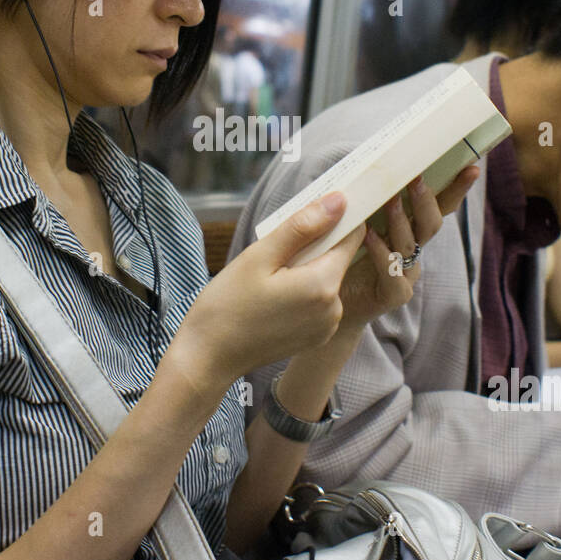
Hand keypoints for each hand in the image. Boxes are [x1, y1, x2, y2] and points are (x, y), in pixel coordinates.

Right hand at [171, 193, 364, 391]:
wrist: (209, 358)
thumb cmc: (227, 306)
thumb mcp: (260, 257)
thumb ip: (302, 227)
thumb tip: (339, 201)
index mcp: (323, 285)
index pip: (351, 237)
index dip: (336, 218)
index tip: (312, 211)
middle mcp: (335, 308)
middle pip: (337, 258)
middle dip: (314, 244)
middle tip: (275, 246)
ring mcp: (327, 326)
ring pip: (327, 278)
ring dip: (307, 267)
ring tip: (269, 275)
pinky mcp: (317, 336)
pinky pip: (319, 300)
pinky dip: (303, 289)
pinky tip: (274, 294)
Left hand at [335, 167, 478, 334]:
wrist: (329, 304)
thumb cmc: (341, 258)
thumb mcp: (355, 224)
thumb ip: (364, 202)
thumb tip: (361, 166)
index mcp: (409, 231)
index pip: (439, 207)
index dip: (455, 189)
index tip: (470, 167)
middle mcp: (412, 251)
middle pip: (430, 224)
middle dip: (427, 200)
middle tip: (416, 178)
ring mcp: (405, 274)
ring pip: (411, 244)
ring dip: (401, 220)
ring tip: (391, 199)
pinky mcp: (392, 294)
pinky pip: (391, 271)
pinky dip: (380, 252)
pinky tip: (369, 236)